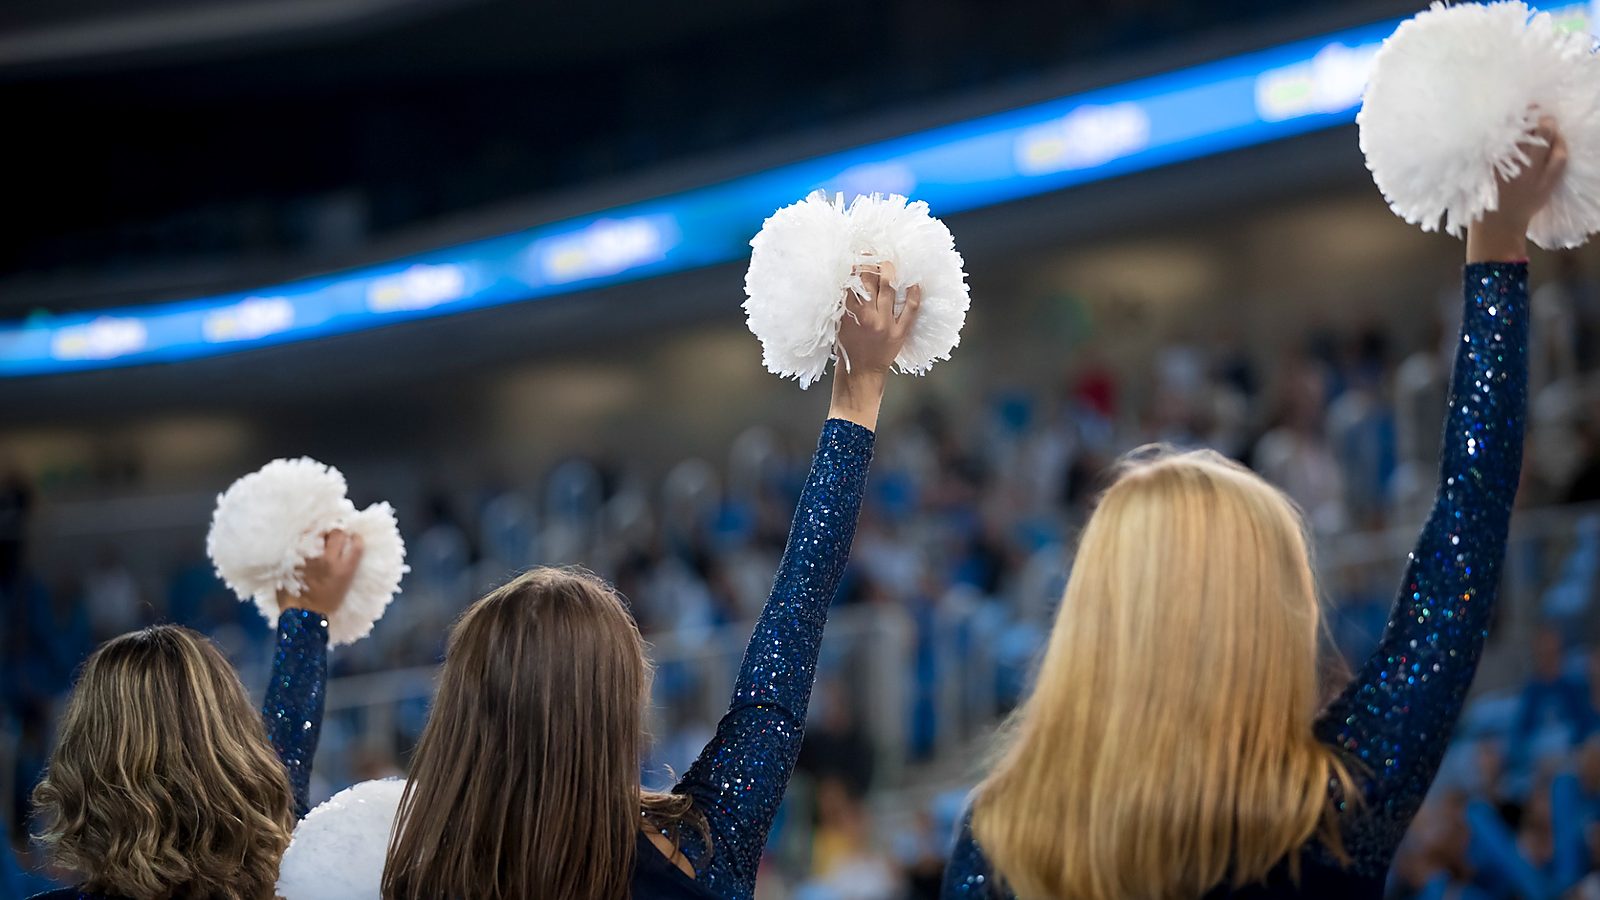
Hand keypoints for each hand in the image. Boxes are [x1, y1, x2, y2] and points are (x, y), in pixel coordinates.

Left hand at [277, 530, 363, 616]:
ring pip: (317, 532)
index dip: (355, 538)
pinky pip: (300, 539)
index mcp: (344, 570)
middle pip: (337, 533)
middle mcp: (328, 560)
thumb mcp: (344, 587)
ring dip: (320, 532)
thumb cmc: (326, 604)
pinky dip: (304, 537)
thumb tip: (347, 551)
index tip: (352, 537)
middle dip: (338, 532)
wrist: (302, 615)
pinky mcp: (293, 558)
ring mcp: (310, 558)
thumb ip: (346, 567)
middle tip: (334, 535)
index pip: (356, 544)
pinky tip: (304, 539)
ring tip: (318, 536)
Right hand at [829, 259, 923, 430]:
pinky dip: (913, 294)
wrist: (861, 376)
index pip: (850, 283)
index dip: (853, 266)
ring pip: (888, 289)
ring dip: (889, 272)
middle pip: (869, 281)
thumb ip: (844, 306)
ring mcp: (885, 324)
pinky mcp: (899, 332)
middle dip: (870, 263)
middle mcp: (867, 317)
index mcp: (848, 315)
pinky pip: (909, 309)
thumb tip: (849, 281)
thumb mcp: (839, 326)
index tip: (855, 254)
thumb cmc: (847, 350)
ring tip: (889, 262)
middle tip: (871, 253)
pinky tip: (914, 282)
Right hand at [1468, 116, 1567, 261]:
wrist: (1497, 231)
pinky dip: (1560, 147)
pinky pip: (1559, 160)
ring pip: (1546, 142)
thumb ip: (1480, 158)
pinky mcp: (1546, 183)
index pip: (1503, 132)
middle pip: (1527, 132)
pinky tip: (1558, 142)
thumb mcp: (1473, 179)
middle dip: (1532, 118)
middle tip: (1534, 110)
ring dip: (1549, 130)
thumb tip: (1487, 135)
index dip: (1513, 117)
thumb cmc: (1479, 205)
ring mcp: (1531, 175)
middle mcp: (1511, 166)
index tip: (1514, 108)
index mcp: (1489, 163)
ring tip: (1548, 123)